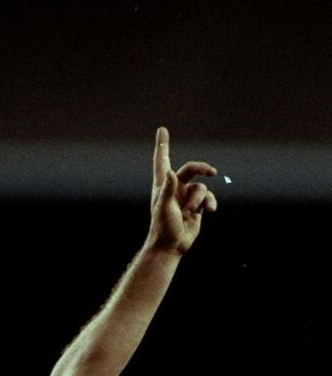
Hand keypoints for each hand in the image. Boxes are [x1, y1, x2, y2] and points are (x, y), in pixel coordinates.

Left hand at [148, 126, 216, 254]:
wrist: (172, 245)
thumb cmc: (163, 227)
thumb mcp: (163, 207)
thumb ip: (168, 189)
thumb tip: (170, 171)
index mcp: (163, 185)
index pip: (162, 161)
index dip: (162, 146)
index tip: (162, 130)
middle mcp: (175, 188)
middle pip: (191, 169)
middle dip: (202, 169)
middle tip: (212, 172)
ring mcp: (187, 196)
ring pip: (201, 188)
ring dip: (197, 201)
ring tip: (189, 214)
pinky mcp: (197, 206)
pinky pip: (208, 197)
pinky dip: (210, 202)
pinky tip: (210, 210)